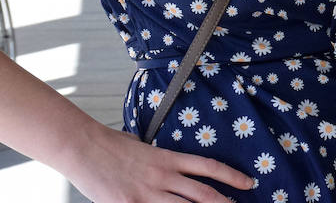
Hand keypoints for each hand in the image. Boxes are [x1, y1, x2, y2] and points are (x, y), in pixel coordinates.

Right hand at [64, 123, 253, 202]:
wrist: (84, 147)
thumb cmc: (111, 146)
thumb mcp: (143, 146)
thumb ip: (161, 159)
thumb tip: (171, 165)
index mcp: (168, 158)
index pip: (208, 167)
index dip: (231, 176)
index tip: (249, 182)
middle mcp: (163, 176)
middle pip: (202, 194)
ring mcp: (147, 193)